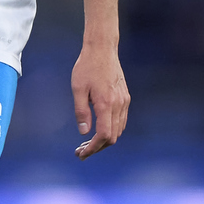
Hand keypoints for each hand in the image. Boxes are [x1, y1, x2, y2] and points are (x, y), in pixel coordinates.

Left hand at [71, 43, 129, 159]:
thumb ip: (81, 111)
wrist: (102, 49)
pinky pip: (121, 120)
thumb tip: (84, 133)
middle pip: (113, 137)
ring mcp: (124, 101)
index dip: (94, 148)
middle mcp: (118, 105)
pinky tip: (100, 128)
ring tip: (88, 142)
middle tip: (81, 150)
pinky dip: (112, 129)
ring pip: (119, 130)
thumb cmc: (87, 66)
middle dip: (98, 147)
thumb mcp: (78, 88)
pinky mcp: (125, 97)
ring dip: (105, 140)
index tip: (82, 154)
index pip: (104, 136)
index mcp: (106, 103)